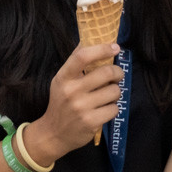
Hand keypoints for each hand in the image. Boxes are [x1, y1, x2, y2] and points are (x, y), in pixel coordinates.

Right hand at [27, 42, 123, 164]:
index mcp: (64, 77)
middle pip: (106, 73)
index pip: (82, 56)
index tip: (115, 47)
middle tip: (117, 75)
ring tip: (107, 95)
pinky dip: (113, 108)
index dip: (102, 49)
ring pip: (114, 91)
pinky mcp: (91, 122)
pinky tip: (104, 109)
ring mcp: (81, 108)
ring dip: (115, 92)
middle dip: (117, 72)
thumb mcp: (62, 80)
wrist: (53, 133)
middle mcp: (71, 91)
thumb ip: (76, 62)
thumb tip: (90, 37)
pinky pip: (114, 109)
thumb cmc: (61, 102)